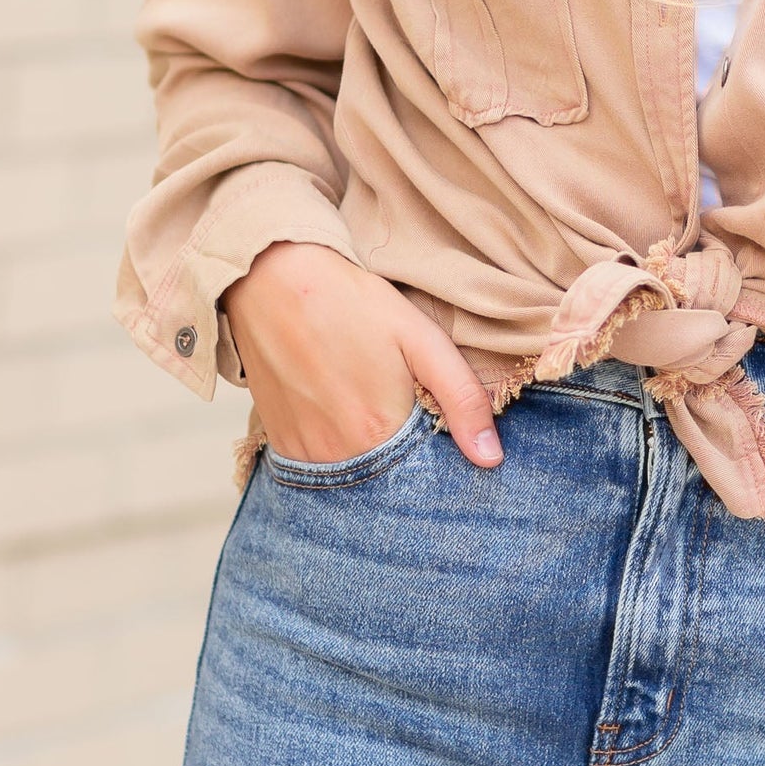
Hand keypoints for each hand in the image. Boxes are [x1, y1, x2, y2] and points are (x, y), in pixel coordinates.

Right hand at [223, 241, 503, 470]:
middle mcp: (337, 456)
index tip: (445, 438)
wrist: (272, 280)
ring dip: (372, 463)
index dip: (441, 464)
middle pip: (387, 485)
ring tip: (374, 414)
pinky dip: (340, 455)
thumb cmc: (352, 303)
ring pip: (353, 481)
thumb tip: (492, 459)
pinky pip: (320, 470)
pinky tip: (346, 419)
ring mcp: (304, 454)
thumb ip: (462, 398)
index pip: (424, 481)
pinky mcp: (280, 444)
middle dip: (407, 466)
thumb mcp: (420, 338)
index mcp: (378, 433)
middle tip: (409, 418)